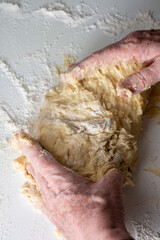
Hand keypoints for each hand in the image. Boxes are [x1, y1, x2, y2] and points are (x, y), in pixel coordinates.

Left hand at [15, 132, 132, 239]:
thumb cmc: (101, 216)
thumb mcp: (111, 188)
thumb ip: (112, 175)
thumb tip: (116, 172)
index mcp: (62, 182)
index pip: (40, 160)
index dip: (30, 147)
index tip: (21, 138)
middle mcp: (52, 194)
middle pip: (36, 172)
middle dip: (32, 160)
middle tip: (30, 152)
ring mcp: (52, 208)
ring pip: (38, 186)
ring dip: (36, 176)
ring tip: (34, 170)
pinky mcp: (56, 218)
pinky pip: (42, 202)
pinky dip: (40, 193)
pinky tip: (41, 195)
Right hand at [70, 30, 159, 95]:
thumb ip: (141, 79)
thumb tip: (121, 91)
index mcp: (131, 48)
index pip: (102, 57)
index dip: (85, 66)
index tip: (71, 74)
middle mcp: (128, 42)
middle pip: (100, 54)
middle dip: (84, 64)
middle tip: (70, 75)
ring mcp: (131, 41)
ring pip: (107, 53)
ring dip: (92, 63)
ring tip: (80, 73)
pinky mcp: (135, 43)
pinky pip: (114, 53)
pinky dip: (103, 61)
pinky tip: (101, 68)